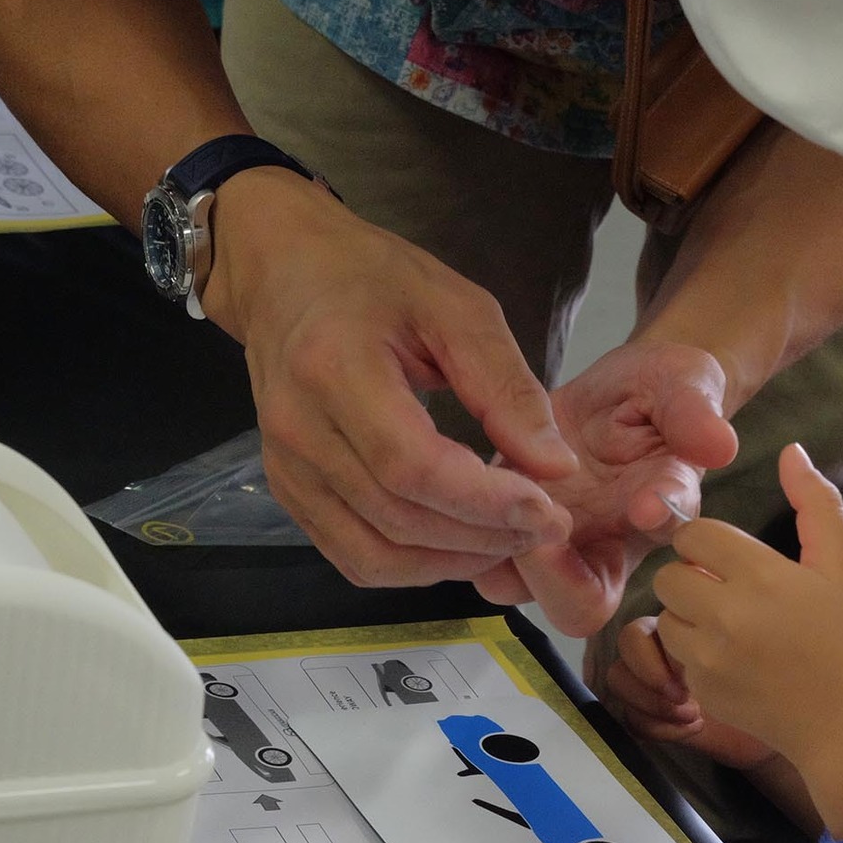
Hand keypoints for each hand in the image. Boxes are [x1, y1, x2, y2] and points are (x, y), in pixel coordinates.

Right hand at [203, 168, 578, 585]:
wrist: (286, 276)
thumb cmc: (374, 279)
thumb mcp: (456, 307)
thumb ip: (506, 386)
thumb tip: (556, 465)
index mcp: (334, 367)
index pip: (411, 466)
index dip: (485, 501)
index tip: (549, 509)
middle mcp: (298, 428)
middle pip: (398, 517)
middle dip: (484, 535)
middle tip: (548, 526)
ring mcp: (286, 467)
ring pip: (375, 555)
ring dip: (454, 561)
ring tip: (513, 539)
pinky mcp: (289, 492)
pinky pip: (354, 556)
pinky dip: (416, 566)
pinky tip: (462, 542)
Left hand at [473, 340, 738, 635]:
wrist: (618, 391)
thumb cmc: (661, 392)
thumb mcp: (686, 381)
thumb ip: (695, 411)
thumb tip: (721, 445)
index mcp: (660, 513)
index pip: (663, 540)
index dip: (656, 525)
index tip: (647, 503)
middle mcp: (604, 544)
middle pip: (580, 607)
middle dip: (555, 579)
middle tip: (544, 525)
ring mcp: (551, 539)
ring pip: (514, 586)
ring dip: (502, 554)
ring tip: (498, 498)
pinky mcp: (504, 519)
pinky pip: (474, 551)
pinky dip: (466, 528)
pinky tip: (469, 482)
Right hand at [605, 616, 777, 769]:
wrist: (777, 721)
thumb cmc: (772, 679)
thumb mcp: (751, 651)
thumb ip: (721, 636)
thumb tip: (694, 645)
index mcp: (682, 621)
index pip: (639, 629)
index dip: (655, 655)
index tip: (691, 673)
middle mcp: (662, 646)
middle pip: (624, 648)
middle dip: (648, 676)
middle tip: (685, 699)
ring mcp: (654, 680)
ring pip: (618, 681)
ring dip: (650, 704)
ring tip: (693, 717)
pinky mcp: (654, 714)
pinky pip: (631, 718)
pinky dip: (658, 728)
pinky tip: (693, 730)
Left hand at [652, 443, 842, 774]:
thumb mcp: (842, 566)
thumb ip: (817, 503)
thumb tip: (792, 451)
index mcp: (761, 576)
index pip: (695, 535)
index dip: (708, 542)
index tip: (730, 558)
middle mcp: (727, 615)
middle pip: (669, 574)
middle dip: (693, 577)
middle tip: (728, 591)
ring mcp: (710, 659)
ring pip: (666, 616)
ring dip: (688, 616)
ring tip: (730, 626)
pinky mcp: (702, 692)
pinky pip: (677, 658)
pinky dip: (696, 655)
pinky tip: (735, 661)